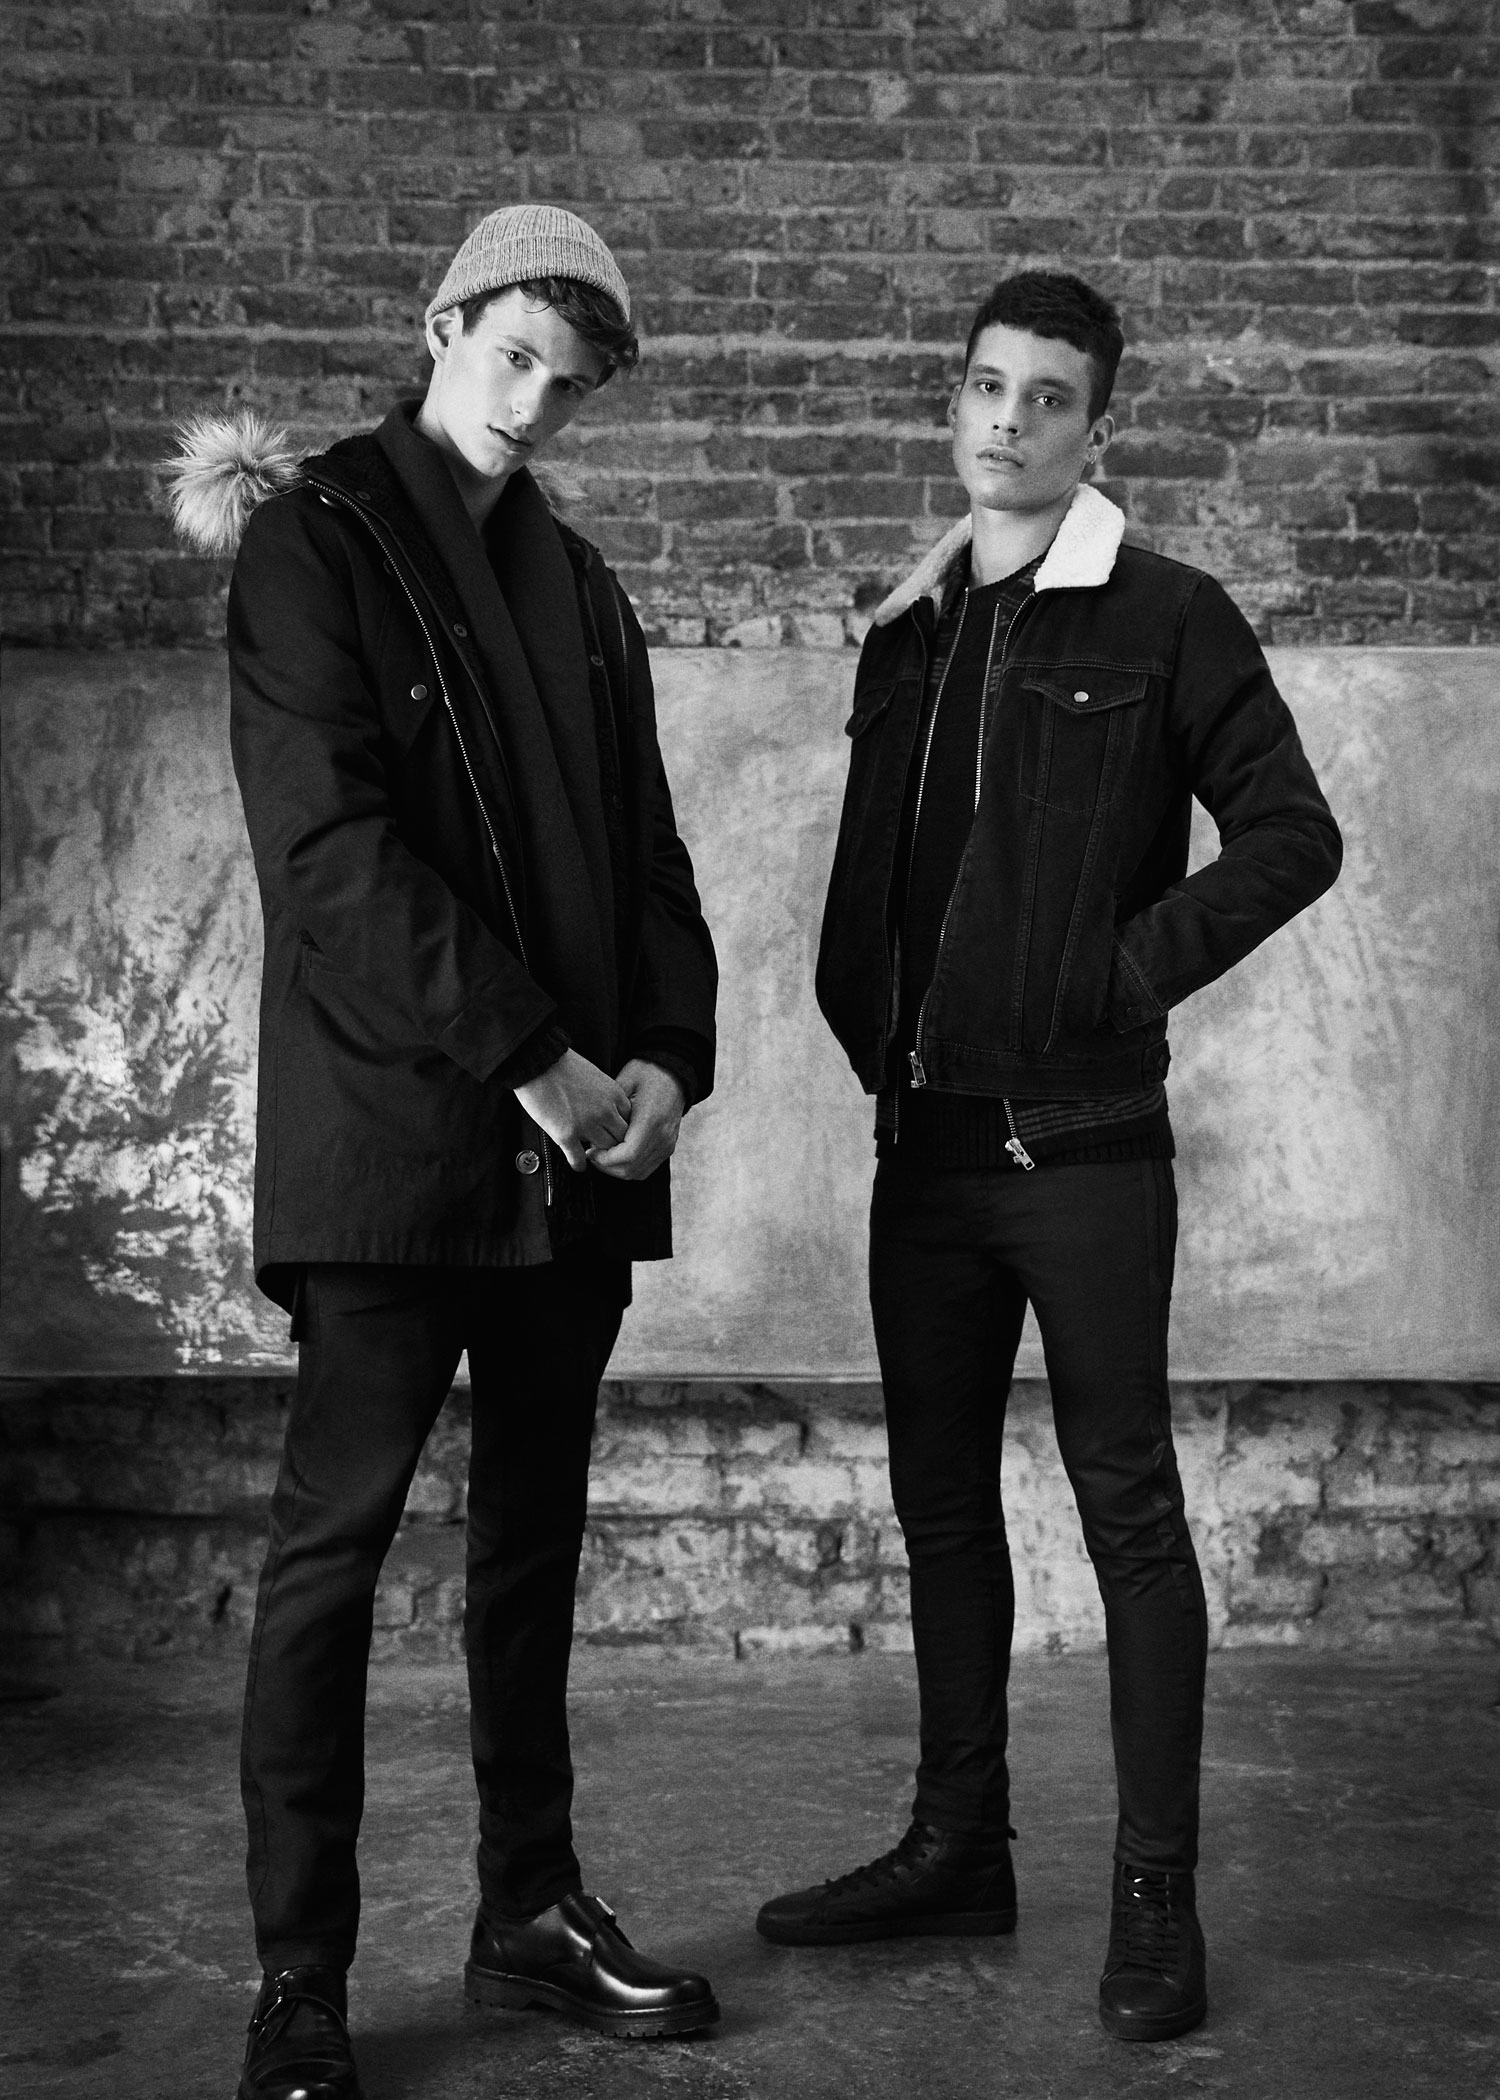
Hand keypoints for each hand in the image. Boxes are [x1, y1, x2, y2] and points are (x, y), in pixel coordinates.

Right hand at [514, 1049, 629, 1173]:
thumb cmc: (563, 1064)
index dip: (621, 1128)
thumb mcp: (596, 1075)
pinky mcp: (566, 1134)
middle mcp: (605, 1112)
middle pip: (621, 1139)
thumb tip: (607, 1109)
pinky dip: (578, 1164)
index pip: (630, 1121)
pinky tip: (577, 1164)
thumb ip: (605, 1095)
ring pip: (604, 1151)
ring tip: (592, 1155)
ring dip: (598, 1154)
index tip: (613, 1132)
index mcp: (614, 1095)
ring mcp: (587, 1124)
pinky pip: (578, 1159)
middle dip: (614, 1144)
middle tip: (606, 1148)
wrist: (538, 1062)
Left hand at [586, 1060, 684, 1181]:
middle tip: (591, 1156)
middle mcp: (662, 1137)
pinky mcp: (667, 1147)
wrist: (674, 1073)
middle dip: (607, 1167)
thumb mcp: (624, 1082)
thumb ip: (610, 1110)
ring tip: (601, 1156)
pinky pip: (646, 1168)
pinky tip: (616, 1156)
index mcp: (651, 1121)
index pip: (627, 1155)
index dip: (605, 1160)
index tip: (590, 1152)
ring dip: (616, 1169)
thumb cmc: (647, 1073)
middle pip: (631, 1169)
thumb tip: (592, 1131)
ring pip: (638, 1173)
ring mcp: (667, 1144)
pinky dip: (629, 1168)